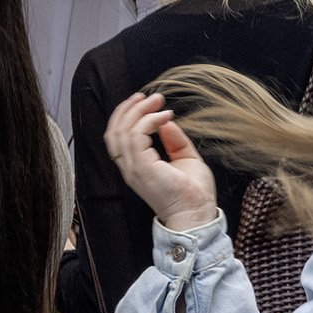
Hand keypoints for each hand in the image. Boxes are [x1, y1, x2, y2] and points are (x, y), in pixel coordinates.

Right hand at [104, 92, 220, 232]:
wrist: (198, 214)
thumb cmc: (194, 194)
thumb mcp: (185, 159)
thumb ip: (174, 141)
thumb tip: (167, 122)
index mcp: (136, 167)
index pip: (118, 137)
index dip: (127, 116)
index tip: (146, 102)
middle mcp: (130, 168)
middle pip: (114, 131)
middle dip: (129, 109)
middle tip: (151, 97)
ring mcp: (134, 168)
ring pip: (121, 130)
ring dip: (139, 111)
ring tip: (158, 102)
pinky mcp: (142, 167)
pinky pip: (136, 135)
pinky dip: (149, 121)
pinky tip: (164, 117)